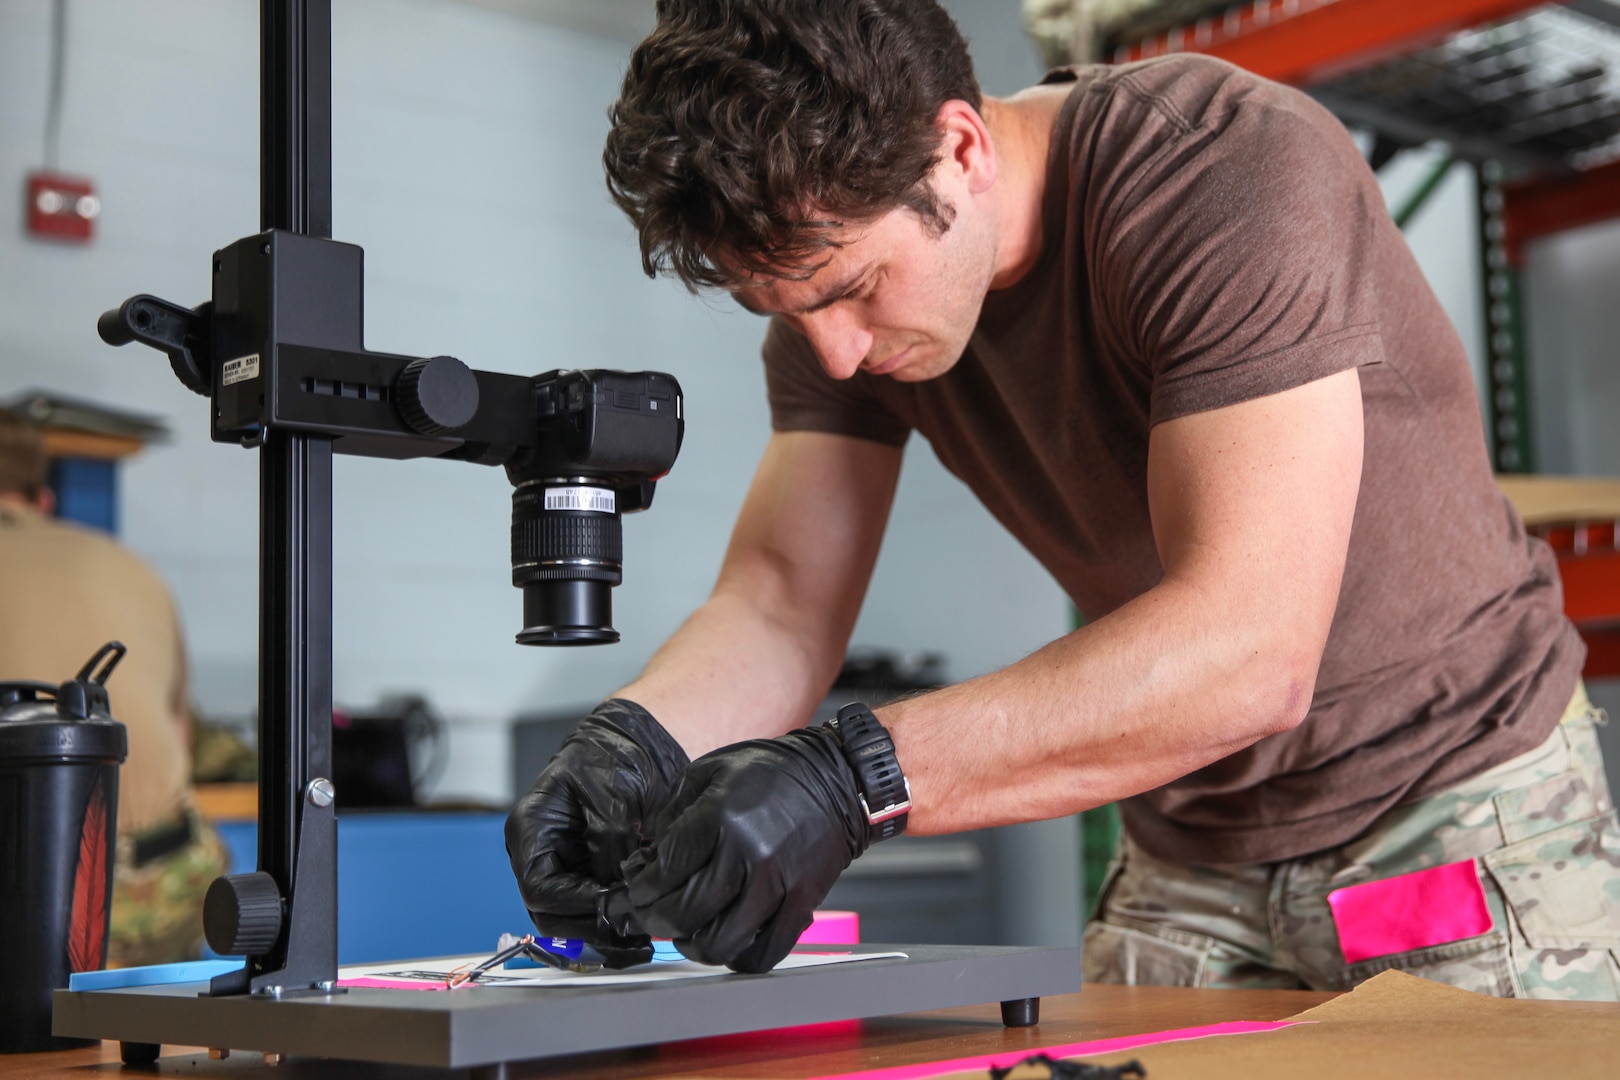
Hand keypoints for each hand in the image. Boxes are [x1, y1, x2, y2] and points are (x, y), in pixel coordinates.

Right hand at [504, 699, 688, 967]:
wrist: (638, 743)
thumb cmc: (616, 754)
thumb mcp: (615, 796)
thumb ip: (613, 845)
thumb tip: (620, 891)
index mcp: (531, 828)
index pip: (538, 888)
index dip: (574, 905)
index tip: (612, 906)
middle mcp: (540, 853)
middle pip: (550, 914)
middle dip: (591, 927)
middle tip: (631, 933)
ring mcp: (564, 866)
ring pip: (572, 920)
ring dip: (605, 930)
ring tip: (643, 938)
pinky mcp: (589, 873)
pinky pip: (594, 909)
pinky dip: (616, 920)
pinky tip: (645, 924)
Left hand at [622, 727, 868, 973]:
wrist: (837, 779)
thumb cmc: (773, 773)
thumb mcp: (711, 770)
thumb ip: (673, 812)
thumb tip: (646, 858)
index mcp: (720, 817)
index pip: (663, 873)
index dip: (639, 890)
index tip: (634, 892)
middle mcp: (748, 853)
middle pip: (683, 913)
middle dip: (654, 920)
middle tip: (648, 916)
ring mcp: (778, 883)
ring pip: (719, 942)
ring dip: (691, 946)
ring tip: (685, 933)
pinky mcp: (803, 903)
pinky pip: (764, 953)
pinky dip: (738, 958)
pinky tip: (726, 942)